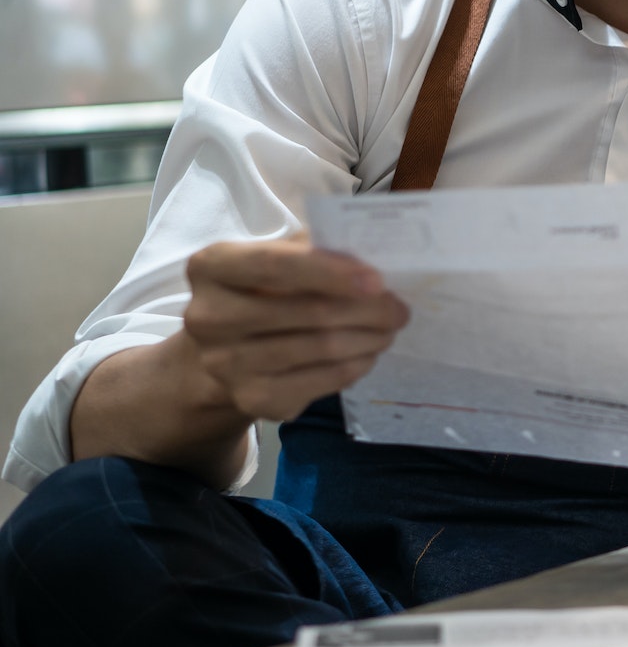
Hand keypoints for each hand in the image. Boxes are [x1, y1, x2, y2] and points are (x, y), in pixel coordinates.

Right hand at [181, 238, 408, 422]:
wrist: (226, 350)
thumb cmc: (264, 290)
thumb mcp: (280, 256)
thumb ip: (317, 247)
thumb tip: (375, 254)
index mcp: (212, 267)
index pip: (274, 265)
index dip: (330, 272)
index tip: (378, 280)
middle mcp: (208, 317)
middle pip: (308, 312)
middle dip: (368, 309)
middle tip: (400, 308)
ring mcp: (226, 363)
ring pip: (321, 348)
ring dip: (369, 337)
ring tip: (390, 328)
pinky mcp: (252, 399)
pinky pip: (322, 381)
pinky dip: (356, 365)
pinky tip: (368, 353)